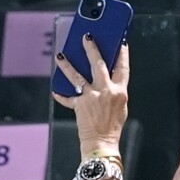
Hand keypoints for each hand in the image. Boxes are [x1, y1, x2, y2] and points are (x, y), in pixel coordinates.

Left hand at [53, 35, 128, 153]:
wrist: (102, 142)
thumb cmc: (113, 126)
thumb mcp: (120, 106)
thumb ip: (115, 90)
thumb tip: (105, 76)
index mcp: (120, 92)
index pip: (123, 68)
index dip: (122, 54)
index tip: (121, 43)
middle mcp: (105, 91)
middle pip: (99, 64)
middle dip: (92, 48)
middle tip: (86, 36)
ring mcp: (91, 97)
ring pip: (77, 75)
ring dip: (67, 64)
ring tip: (61, 55)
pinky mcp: (79, 105)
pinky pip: (67, 97)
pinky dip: (61, 94)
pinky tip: (56, 89)